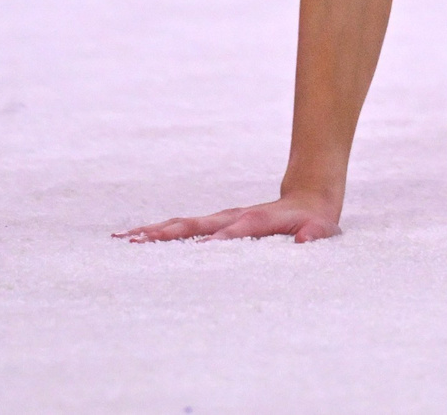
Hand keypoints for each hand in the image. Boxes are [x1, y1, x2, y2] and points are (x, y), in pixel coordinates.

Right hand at [117, 195, 342, 243]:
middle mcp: (232, 217)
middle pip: (195, 224)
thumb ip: (314, 233)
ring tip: (125, 239)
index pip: (234, 230)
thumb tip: (305, 240)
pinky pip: (182, 228)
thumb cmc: (313, 220)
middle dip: (168, 233)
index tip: (197, 248)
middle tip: (139, 240)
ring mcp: (219, 219)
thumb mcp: (321, 228)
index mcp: (256, 220)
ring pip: (182, 224)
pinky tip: (133, 238)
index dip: (219, 239)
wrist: (307, 196)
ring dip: (154, 231)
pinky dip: (158, 233)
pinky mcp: (213, 224)